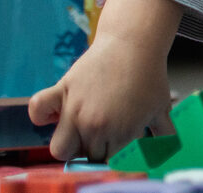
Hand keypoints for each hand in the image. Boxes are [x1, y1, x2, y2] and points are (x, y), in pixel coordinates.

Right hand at [27, 33, 175, 161]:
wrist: (134, 43)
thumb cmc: (149, 75)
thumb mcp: (161, 108)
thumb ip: (163, 135)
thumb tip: (165, 154)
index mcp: (123, 133)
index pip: (110, 160)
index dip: (115, 151)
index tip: (119, 140)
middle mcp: (96, 125)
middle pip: (86, 156)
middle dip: (97, 146)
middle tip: (107, 127)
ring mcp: (75, 109)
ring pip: (60, 149)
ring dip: (70, 142)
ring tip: (83, 127)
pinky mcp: (60, 91)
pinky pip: (37, 111)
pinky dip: (41, 115)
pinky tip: (57, 112)